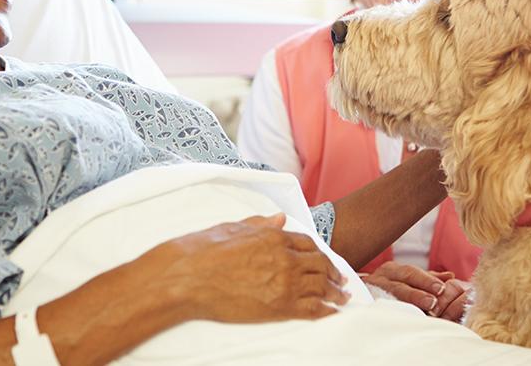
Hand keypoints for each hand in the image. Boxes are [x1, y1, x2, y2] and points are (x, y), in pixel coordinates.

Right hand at [153, 213, 349, 322]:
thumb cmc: (202, 251)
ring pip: (321, 287)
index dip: (320, 253)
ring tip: (344, 298)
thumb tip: (279, 218)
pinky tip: (333, 313)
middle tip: (342, 280)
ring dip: (336, 292)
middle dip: (334, 273)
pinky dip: (327, 311)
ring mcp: (284, 283)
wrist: (187, 277)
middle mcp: (284, 258)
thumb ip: (260, 223)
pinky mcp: (279, 307)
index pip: (307, 244)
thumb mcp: (233, 227)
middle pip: (320, 265)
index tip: (325, 260)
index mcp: (273, 237)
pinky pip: (312, 309)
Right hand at [360, 262, 469, 321]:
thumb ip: (427, 278)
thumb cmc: (388, 288)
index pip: (411, 273)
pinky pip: (376, 308)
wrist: (356, 295)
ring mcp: (370, 291)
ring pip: (388, 296)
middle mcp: (380, 278)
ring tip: (423, 308)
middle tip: (433, 301)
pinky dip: (388, 313)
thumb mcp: (406, 279)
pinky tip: (399, 318)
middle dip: (417, 292)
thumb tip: (450, 276)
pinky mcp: (364, 304)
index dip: (427, 280)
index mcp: (392, 271)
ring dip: (406, 303)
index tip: (442, 288)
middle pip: (400, 283)